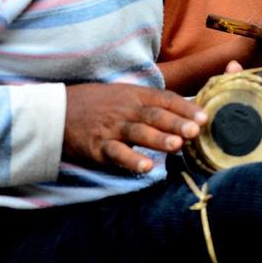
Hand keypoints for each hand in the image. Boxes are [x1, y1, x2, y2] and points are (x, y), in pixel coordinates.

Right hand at [64, 83, 207, 173]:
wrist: (56, 112)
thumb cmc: (98, 103)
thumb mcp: (125, 94)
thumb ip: (152, 103)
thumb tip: (185, 114)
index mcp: (135, 95)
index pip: (165, 99)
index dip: (185, 108)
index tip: (205, 117)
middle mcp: (126, 109)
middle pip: (155, 115)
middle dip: (177, 122)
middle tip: (197, 130)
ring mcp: (112, 128)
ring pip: (139, 133)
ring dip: (159, 139)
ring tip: (178, 145)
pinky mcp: (98, 147)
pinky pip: (117, 154)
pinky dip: (131, 161)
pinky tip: (146, 168)